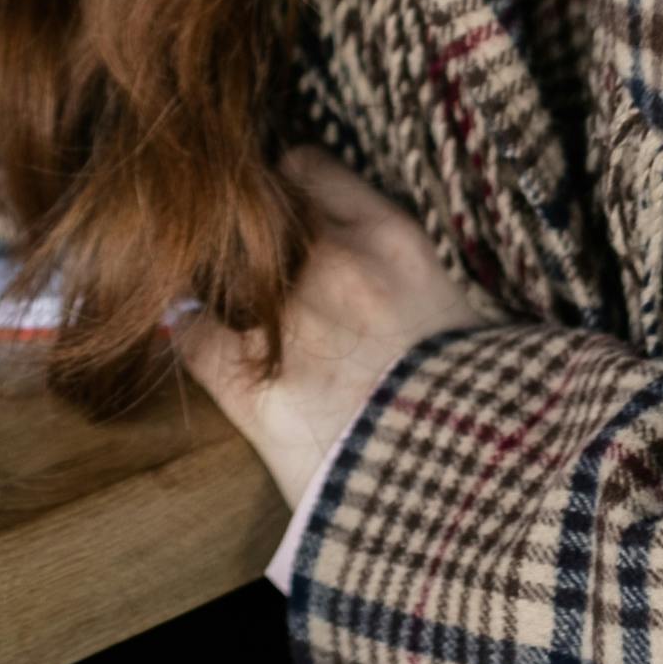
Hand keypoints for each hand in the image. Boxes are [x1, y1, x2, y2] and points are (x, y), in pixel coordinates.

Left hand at [175, 146, 495, 506]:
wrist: (463, 495)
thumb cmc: (475, 411)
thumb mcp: (453, 313)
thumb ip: (401, 274)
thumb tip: (365, 266)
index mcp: (391, 240)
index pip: (306, 167)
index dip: (285, 185)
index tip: (278, 200)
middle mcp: (334, 265)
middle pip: (253, 209)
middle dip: (245, 229)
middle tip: (247, 253)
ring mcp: (289, 323)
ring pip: (216, 263)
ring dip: (216, 277)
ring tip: (216, 290)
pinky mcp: (251, 387)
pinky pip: (193, 335)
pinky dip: (188, 330)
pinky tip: (191, 333)